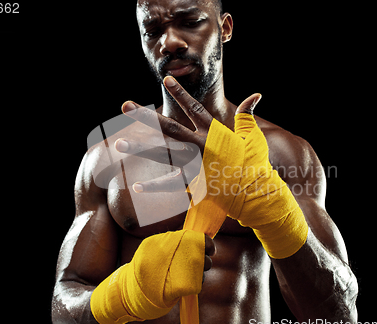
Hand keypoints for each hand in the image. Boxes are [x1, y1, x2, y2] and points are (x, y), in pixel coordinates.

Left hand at [116, 75, 260, 192]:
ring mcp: (194, 164)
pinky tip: (136, 185)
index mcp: (213, 132)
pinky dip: (154, 186)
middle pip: (168, 127)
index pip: (193, 108)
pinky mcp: (193, 184)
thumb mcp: (253, 136)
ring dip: (140, 148)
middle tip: (126, 105)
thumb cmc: (255, 162)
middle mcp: (200, 145)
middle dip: (146, 115)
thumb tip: (256, 94)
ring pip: (163, 154)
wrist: (255, 191)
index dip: (180, 93)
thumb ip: (247, 115)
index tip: (165, 80)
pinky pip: (170, 185)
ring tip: (120, 143)